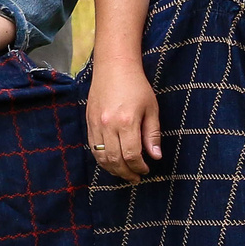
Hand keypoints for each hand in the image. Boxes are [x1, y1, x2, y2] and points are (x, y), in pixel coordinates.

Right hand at [86, 61, 162, 182]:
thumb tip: (156, 156)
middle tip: (135, 178)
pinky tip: (111, 161)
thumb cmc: (136, 86)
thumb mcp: (151, 109)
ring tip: (123, 173)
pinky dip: (101, 159)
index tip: (146, 170)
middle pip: (115, 160)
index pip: (131, 155)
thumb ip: (153, 134)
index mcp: (127, 122)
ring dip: (113, 169)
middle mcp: (108, 125)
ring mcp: (96, 124)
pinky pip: (92, 147)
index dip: (139, 167)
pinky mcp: (88, 122)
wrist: (114, 67)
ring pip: (101, 157)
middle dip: (126, 173)